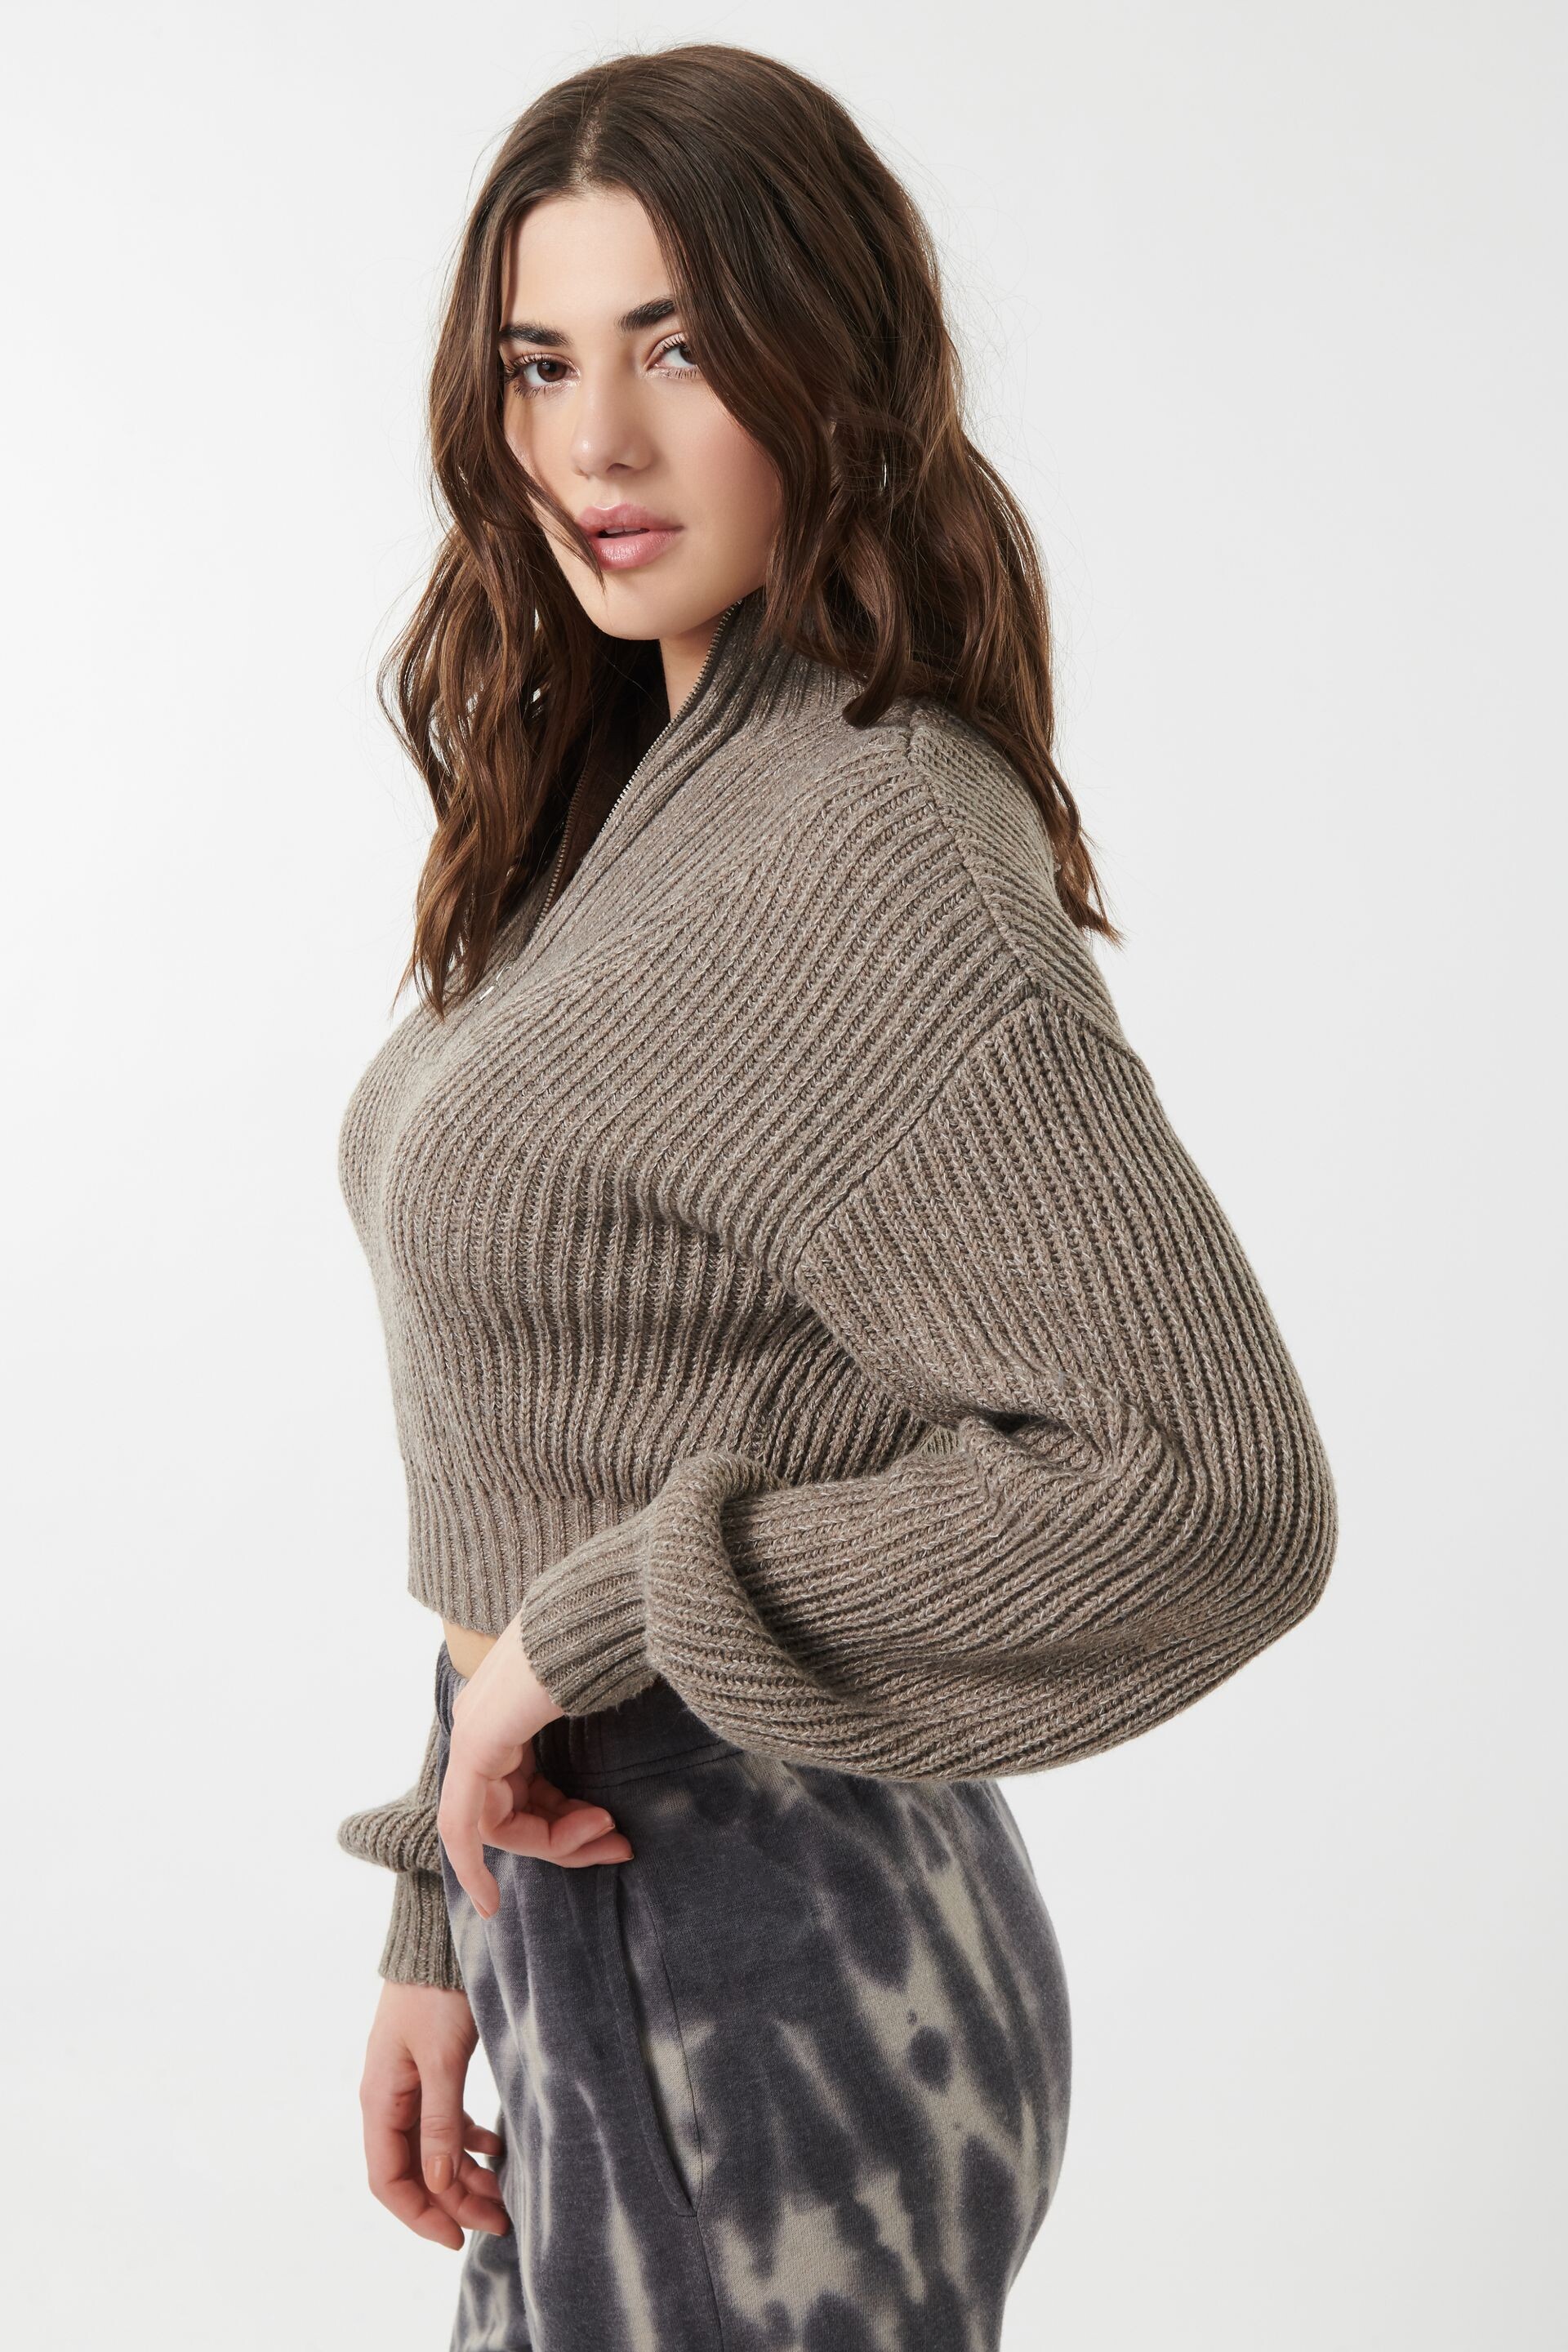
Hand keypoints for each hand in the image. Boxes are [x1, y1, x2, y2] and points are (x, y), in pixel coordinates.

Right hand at [360, 1979, 509, 2248]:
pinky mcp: (430, 2068)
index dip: (421, 2215)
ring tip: (504, 2191)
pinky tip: (497, 2147)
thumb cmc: (437, 1993)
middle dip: (453, 2201)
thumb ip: (440, 2121)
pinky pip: (445, 2121)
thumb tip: (437, 2183)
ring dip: (464, 2174)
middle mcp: (389, 2098)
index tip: (459, 2238)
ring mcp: (409, 2083)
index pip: (388, 2180)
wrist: (441, 1935)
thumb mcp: (442, 2059)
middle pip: (414, 2169)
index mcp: (380, 2100)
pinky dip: (469, 2139)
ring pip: (433, 2148)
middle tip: (499, 2221)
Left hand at [438, 1613, 633, 1917]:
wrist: (613, 1605)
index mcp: (509, 1706)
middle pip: (511, 1810)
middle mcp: (483, 1718)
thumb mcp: (602, 1698)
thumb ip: (590, 1732)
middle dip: (565, 1840)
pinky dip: (472, 1864)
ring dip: (553, 1844)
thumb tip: (621, 1767)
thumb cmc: (619, 1641)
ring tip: (609, 1829)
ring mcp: (476, 1729)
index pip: (523, 1789)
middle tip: (618, 1845)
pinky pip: (462, 1824)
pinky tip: (490, 1902)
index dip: (567, 1826)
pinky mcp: (478, 1742)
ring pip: (497, 1823)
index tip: (619, 1839)